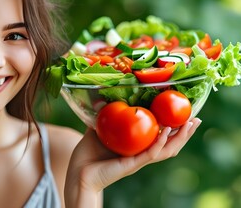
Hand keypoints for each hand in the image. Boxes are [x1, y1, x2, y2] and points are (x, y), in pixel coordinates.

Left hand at [64, 118, 201, 207]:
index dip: (173, 128)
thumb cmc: (87, 155)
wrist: (78, 173)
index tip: (183, 115)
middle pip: (169, 145)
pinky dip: (160, 143)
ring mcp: (137, 161)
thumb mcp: (97, 131)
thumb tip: (101, 101)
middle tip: (196, 119)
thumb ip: (102, 118)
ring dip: (179, 138)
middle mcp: (140, 155)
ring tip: (189, 124)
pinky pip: (150, 154)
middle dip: (184, 133)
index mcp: (135, 148)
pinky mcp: (132, 165)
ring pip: (165, 150)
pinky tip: (166, 131)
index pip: (159, 138)